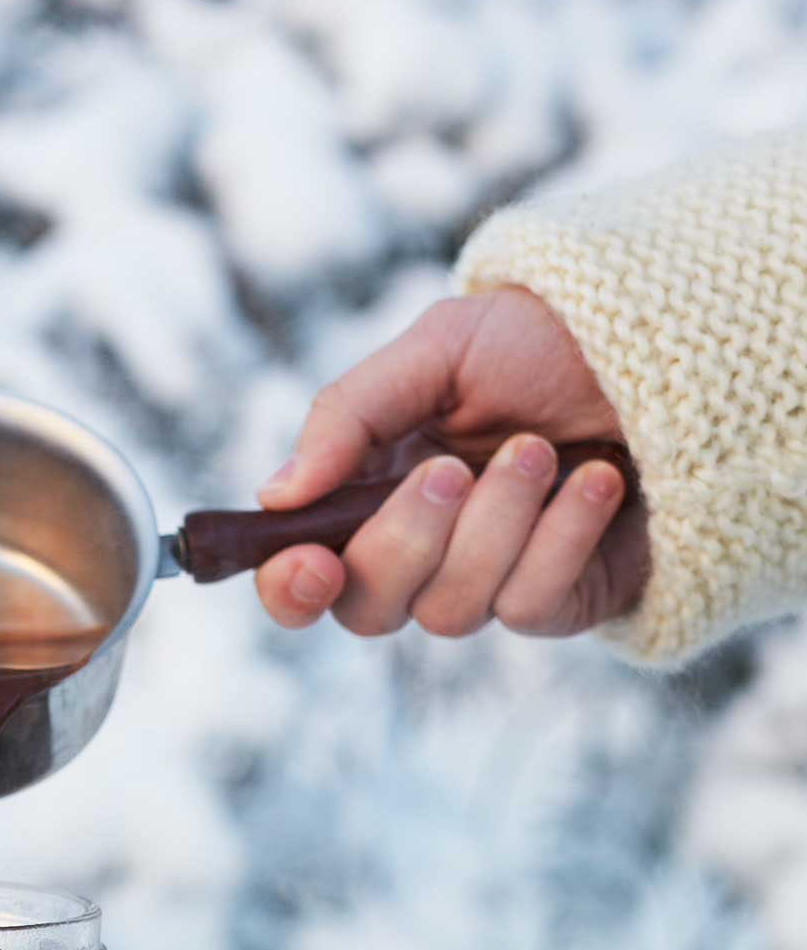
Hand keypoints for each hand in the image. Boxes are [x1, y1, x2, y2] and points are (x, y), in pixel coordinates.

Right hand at [254, 289, 648, 638]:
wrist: (672, 343)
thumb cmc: (544, 339)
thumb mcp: (436, 350)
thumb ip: (347, 416)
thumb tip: (277, 494)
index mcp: (367, 493)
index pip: (303, 575)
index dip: (290, 587)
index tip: (311, 562)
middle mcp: (420, 552)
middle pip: (368, 609)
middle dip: (405, 544)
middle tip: (452, 469)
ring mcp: (489, 581)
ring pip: (450, 610)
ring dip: (496, 527)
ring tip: (542, 451)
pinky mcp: (560, 599)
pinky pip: (529, 606)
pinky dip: (560, 540)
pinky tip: (598, 482)